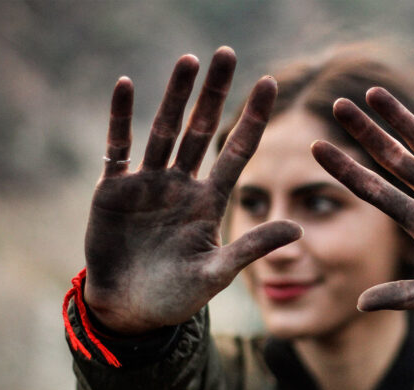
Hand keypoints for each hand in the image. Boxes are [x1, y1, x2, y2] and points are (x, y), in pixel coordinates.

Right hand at [84, 47, 300, 332]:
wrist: (131, 311)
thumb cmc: (177, 296)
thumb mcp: (219, 272)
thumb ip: (252, 247)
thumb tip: (299, 227)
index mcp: (210, 201)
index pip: (237, 150)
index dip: (252, 118)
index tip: (269, 83)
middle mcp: (182, 185)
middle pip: (201, 129)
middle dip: (214, 93)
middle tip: (226, 54)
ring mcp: (148, 184)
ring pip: (165, 130)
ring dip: (175, 96)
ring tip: (188, 60)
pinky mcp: (114, 191)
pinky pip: (118, 148)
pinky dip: (121, 119)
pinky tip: (126, 86)